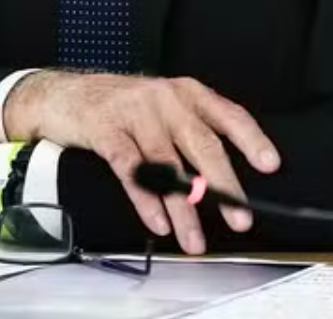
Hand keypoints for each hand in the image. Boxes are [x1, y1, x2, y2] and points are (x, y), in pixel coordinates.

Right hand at [2, 71, 279, 254]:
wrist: (63, 93)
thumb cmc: (121, 106)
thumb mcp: (162, 106)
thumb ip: (190, 131)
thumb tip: (222, 180)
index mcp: (186, 92)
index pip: (228, 114)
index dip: (250, 139)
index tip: (270, 165)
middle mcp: (165, 99)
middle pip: (202, 144)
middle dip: (223, 186)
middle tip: (239, 219)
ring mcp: (134, 113)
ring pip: (167, 165)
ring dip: (183, 208)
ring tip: (194, 239)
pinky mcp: (106, 131)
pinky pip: (131, 171)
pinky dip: (146, 200)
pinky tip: (158, 222)